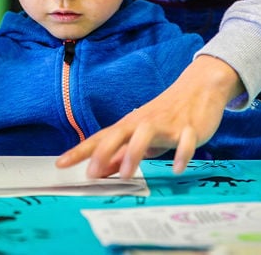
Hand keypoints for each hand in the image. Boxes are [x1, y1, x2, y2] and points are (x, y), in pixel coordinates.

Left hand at [56, 55, 243, 178]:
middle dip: (103, 151)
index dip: (80, 151)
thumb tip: (97, 169)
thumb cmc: (166, 115)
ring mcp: (167, 123)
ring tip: (126, 173)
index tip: (60, 163)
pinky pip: (185, 141)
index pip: (101, 137)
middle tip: (91, 172)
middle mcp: (144, 122)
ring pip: (147, 133)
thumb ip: (120, 153)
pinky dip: (182, 154)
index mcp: (130, 124)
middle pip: (119, 132)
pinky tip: (177, 168)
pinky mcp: (189, 127)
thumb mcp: (140, 136)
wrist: (200, 86)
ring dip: (134, 152)